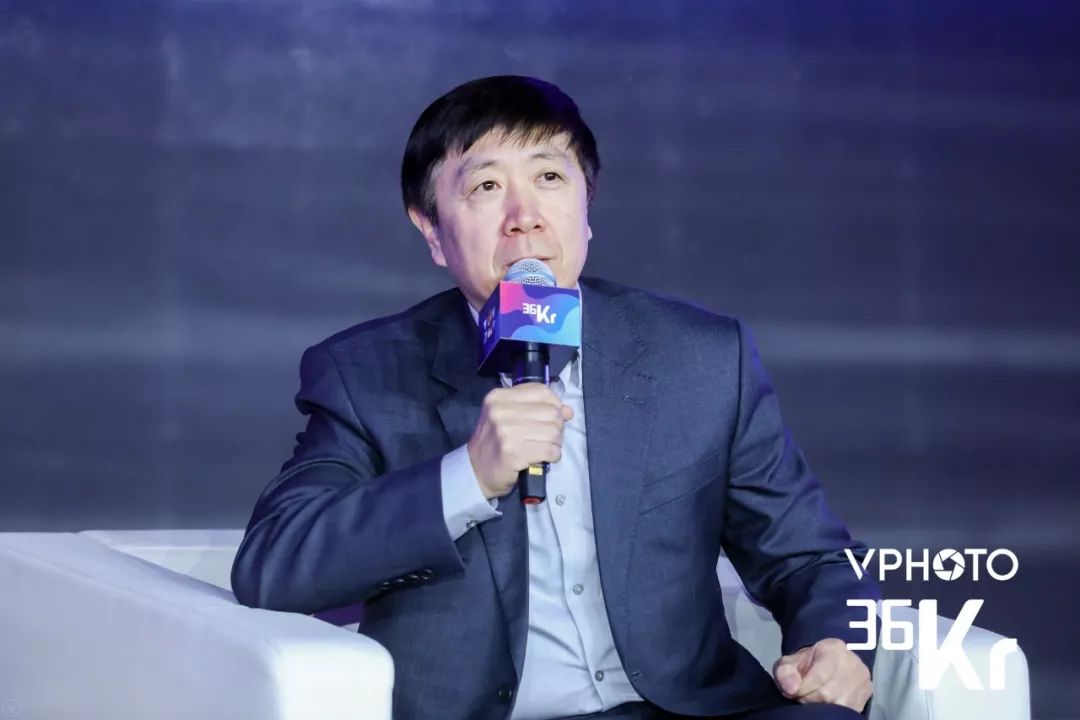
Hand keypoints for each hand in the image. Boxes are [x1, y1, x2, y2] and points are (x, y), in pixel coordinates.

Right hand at [467, 384, 573, 498]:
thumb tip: (568, 411)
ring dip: (555, 442)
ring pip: (553, 432)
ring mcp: (506, 433)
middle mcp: (501, 412)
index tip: (553, 416)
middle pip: (551, 412)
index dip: (554, 404)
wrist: (476, 470)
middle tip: (548, 436)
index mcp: (499, 397)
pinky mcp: (513, 454)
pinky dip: (553, 455)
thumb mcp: (508, 416)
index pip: (541, 391)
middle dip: (557, 426)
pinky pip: (549, 450)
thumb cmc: (495, 441)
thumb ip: (537, 408)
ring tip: (546, 447)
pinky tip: (545, 457)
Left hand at [772, 638, 872, 711]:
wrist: (824, 662)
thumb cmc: (806, 664)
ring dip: (822, 706)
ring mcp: (863, 678)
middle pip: (829, 693)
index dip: (803, 689)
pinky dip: (836, 711)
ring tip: (813, 699)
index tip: (793, 691)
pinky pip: (850, 710)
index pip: (819, 676)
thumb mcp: (789, 663)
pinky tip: (827, 704)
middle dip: (810, 699)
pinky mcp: (868, 692)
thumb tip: (791, 688)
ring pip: (841, 704)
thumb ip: (785, 672)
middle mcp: (853, 662)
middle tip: (802, 697)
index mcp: (833, 649)